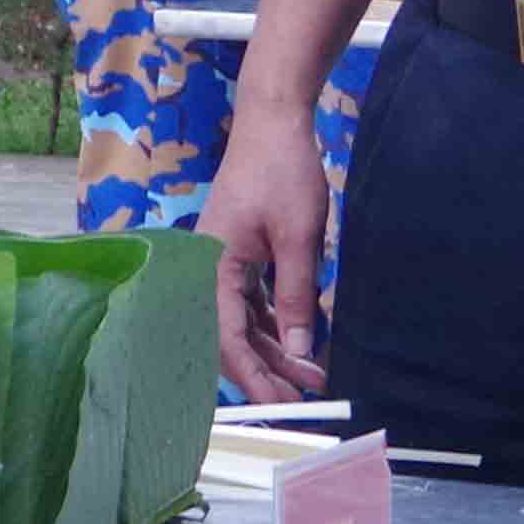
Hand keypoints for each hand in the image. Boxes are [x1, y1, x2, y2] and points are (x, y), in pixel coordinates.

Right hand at [199, 103, 334, 402]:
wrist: (273, 121)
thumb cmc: (282, 172)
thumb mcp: (299, 238)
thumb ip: (297, 297)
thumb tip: (302, 350)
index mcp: (213, 265)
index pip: (224, 336)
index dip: (252, 374)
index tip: (281, 402)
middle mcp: (210, 268)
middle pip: (231, 334)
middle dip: (268, 367)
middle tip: (307, 396)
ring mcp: (223, 261)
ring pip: (244, 320)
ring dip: (276, 347)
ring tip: (314, 374)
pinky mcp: (240, 254)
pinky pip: (253, 300)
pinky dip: (277, 322)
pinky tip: (302, 340)